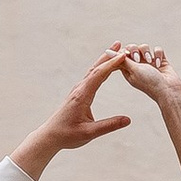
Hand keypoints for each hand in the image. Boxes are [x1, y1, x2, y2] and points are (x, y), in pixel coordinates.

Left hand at [12, 48, 136, 179]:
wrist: (51, 135)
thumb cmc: (68, 135)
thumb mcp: (90, 132)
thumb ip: (109, 125)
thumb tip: (128, 120)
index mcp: (82, 95)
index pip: (99, 75)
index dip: (111, 64)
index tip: (123, 55)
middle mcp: (80, 89)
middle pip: (96, 68)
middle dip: (108, 56)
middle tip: (120, 45)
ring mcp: (79, 90)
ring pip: (93, 71)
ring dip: (104, 60)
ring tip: (115, 51)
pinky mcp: (79, 94)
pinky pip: (91, 77)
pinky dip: (101, 69)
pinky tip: (105, 69)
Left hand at [114, 42, 180, 110]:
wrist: (169, 91)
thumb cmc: (149, 83)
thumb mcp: (133, 70)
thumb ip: (122, 59)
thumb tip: (107, 52)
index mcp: (127, 69)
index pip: (120, 55)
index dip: (121, 51)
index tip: (126, 53)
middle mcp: (137, 65)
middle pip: (131, 48)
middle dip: (135, 50)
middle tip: (137, 59)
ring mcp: (149, 63)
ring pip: (144, 47)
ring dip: (147, 52)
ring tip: (150, 61)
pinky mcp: (160, 61)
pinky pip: (157, 50)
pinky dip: (158, 55)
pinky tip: (159, 64)